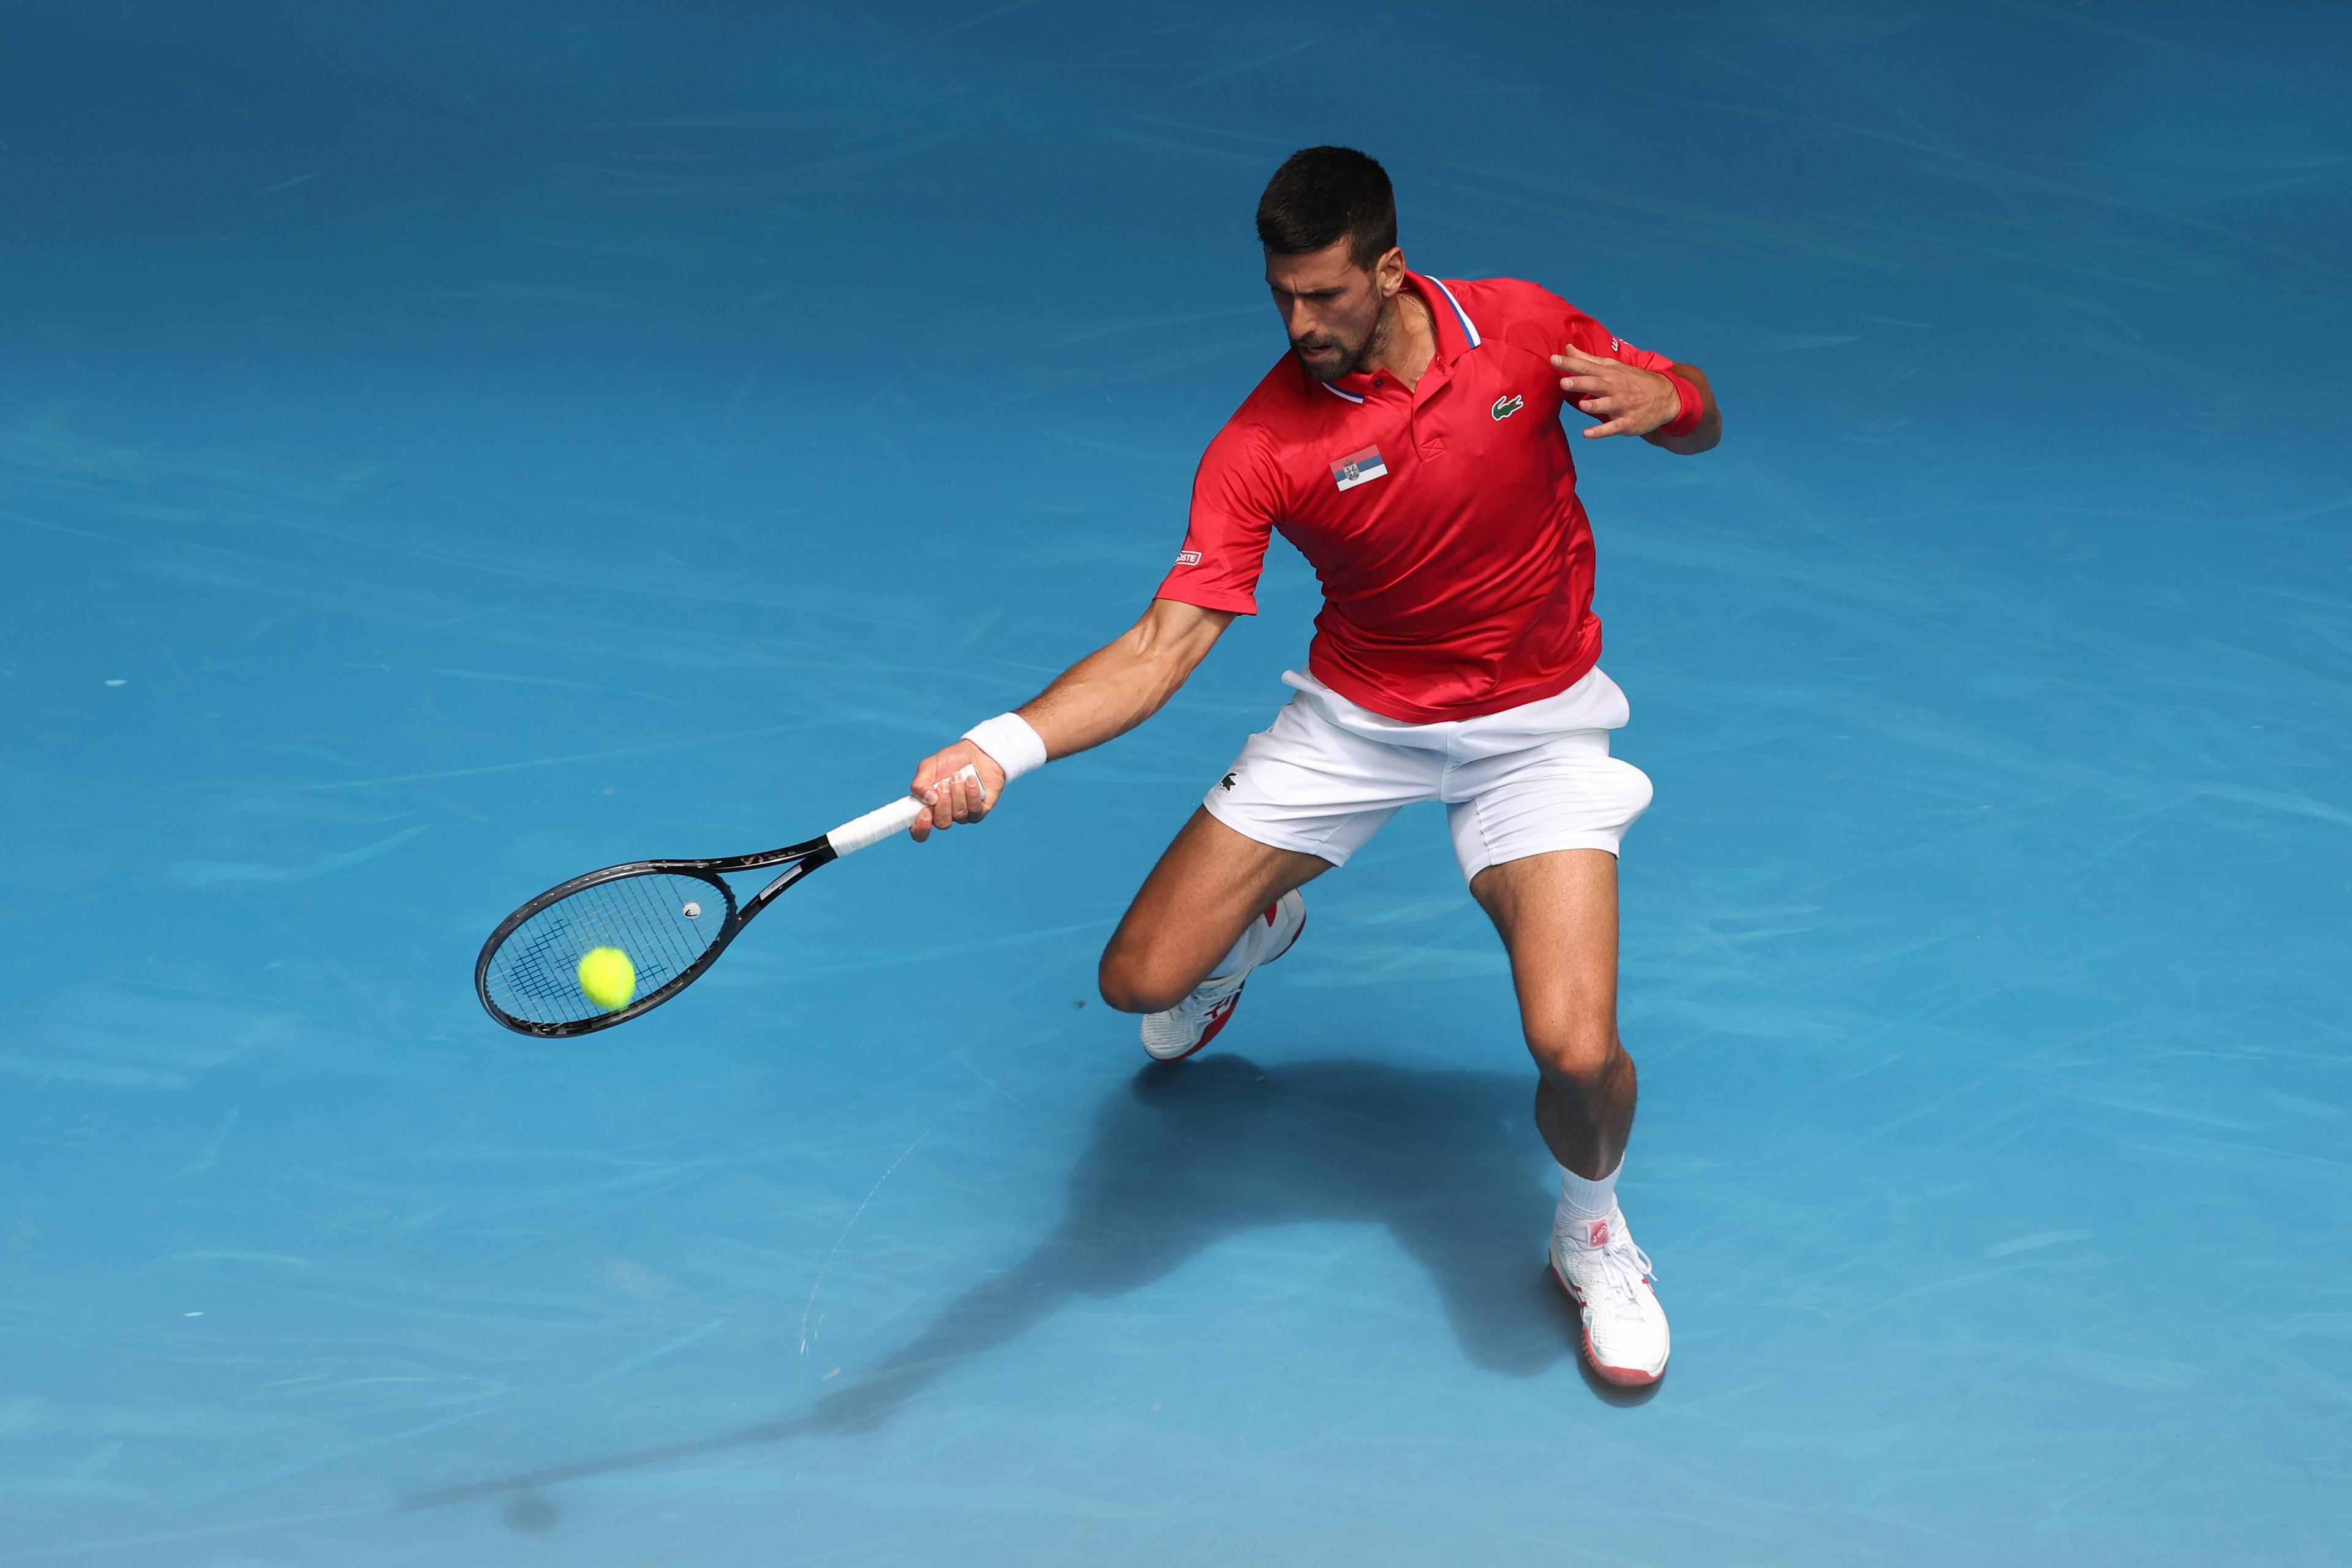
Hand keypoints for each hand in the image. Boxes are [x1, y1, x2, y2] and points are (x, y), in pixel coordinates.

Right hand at [907, 741, 1007, 841]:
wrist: (977, 752)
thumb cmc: (951, 760)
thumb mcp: (929, 766)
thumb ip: (920, 783)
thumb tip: (928, 799)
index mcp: (929, 807)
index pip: (920, 830)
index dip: (921, 827)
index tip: (925, 811)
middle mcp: (945, 814)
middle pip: (942, 823)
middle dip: (944, 803)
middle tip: (945, 783)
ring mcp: (964, 814)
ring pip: (959, 815)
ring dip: (958, 794)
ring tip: (958, 776)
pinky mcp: (980, 810)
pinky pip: (975, 811)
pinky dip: (972, 794)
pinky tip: (971, 780)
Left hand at [1550, 344, 1679, 438]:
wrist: (1666, 396)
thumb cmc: (1633, 381)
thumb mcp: (1614, 367)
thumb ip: (1588, 360)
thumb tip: (1568, 349)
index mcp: (1610, 374)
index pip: (1587, 367)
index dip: (1570, 363)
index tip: (1553, 359)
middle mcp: (1615, 388)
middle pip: (1595, 384)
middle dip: (1580, 383)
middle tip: (1564, 382)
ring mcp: (1622, 406)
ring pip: (1606, 406)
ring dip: (1594, 405)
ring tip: (1582, 405)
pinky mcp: (1627, 423)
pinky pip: (1612, 428)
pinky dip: (1600, 431)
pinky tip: (1587, 433)